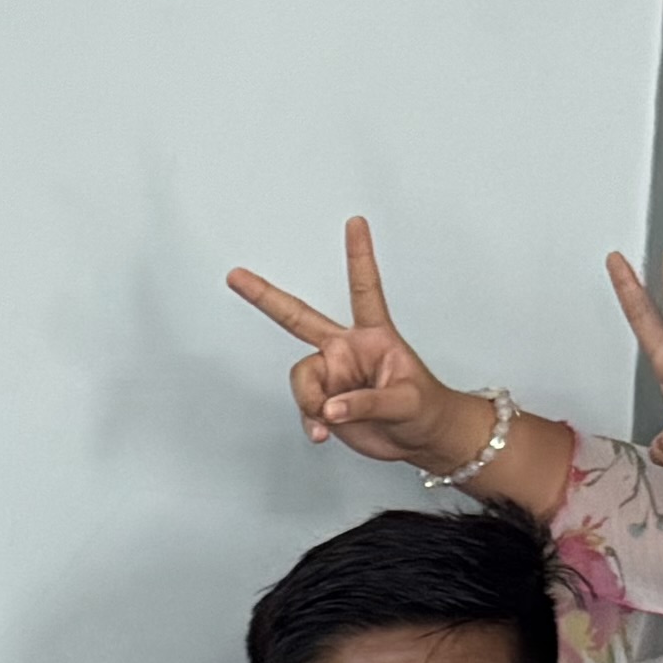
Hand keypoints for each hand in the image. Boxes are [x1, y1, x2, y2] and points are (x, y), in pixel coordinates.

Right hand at [226, 219, 490, 477]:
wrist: (421, 440)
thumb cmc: (425, 410)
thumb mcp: (405, 402)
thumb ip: (366, 402)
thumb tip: (332, 408)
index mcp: (373, 336)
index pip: (364, 289)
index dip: (359, 255)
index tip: (355, 223)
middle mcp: (346, 350)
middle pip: (298, 317)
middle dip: (266, 297)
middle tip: (237, 277)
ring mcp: (332, 375)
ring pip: (301, 379)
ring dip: (311, 402)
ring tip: (331, 420)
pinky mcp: (324, 401)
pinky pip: (304, 407)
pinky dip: (310, 422)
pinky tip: (322, 432)